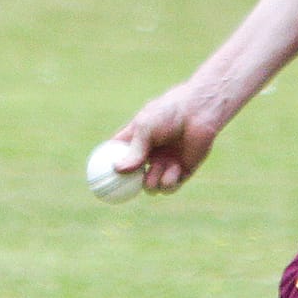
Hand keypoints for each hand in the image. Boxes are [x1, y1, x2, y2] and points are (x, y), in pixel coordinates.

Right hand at [111, 84, 227, 194]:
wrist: (199, 111)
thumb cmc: (169, 112)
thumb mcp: (145, 128)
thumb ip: (133, 150)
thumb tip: (117, 170)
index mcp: (137, 139)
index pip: (117, 154)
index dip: (108, 165)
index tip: (99, 175)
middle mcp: (149, 153)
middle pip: (132, 177)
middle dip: (129, 184)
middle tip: (128, 184)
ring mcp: (165, 163)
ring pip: (150, 185)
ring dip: (151, 183)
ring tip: (157, 169)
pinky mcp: (181, 171)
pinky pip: (168, 186)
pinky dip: (168, 182)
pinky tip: (173, 168)